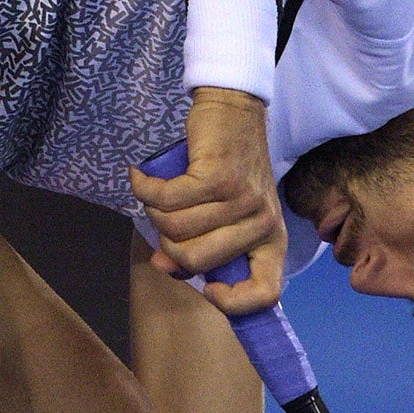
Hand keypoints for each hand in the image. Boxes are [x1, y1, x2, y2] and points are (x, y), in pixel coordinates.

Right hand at [128, 88, 287, 315]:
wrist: (233, 110)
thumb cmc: (226, 168)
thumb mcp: (223, 213)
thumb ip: (198, 245)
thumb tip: (164, 265)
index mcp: (271, 239)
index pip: (266, 292)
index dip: (232, 302)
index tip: (206, 288)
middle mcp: (262, 223)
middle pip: (196, 260)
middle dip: (168, 242)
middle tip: (166, 218)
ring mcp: (242, 200)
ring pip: (175, 229)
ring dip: (154, 212)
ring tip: (157, 193)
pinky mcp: (218, 178)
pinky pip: (165, 201)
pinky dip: (145, 189)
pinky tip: (142, 178)